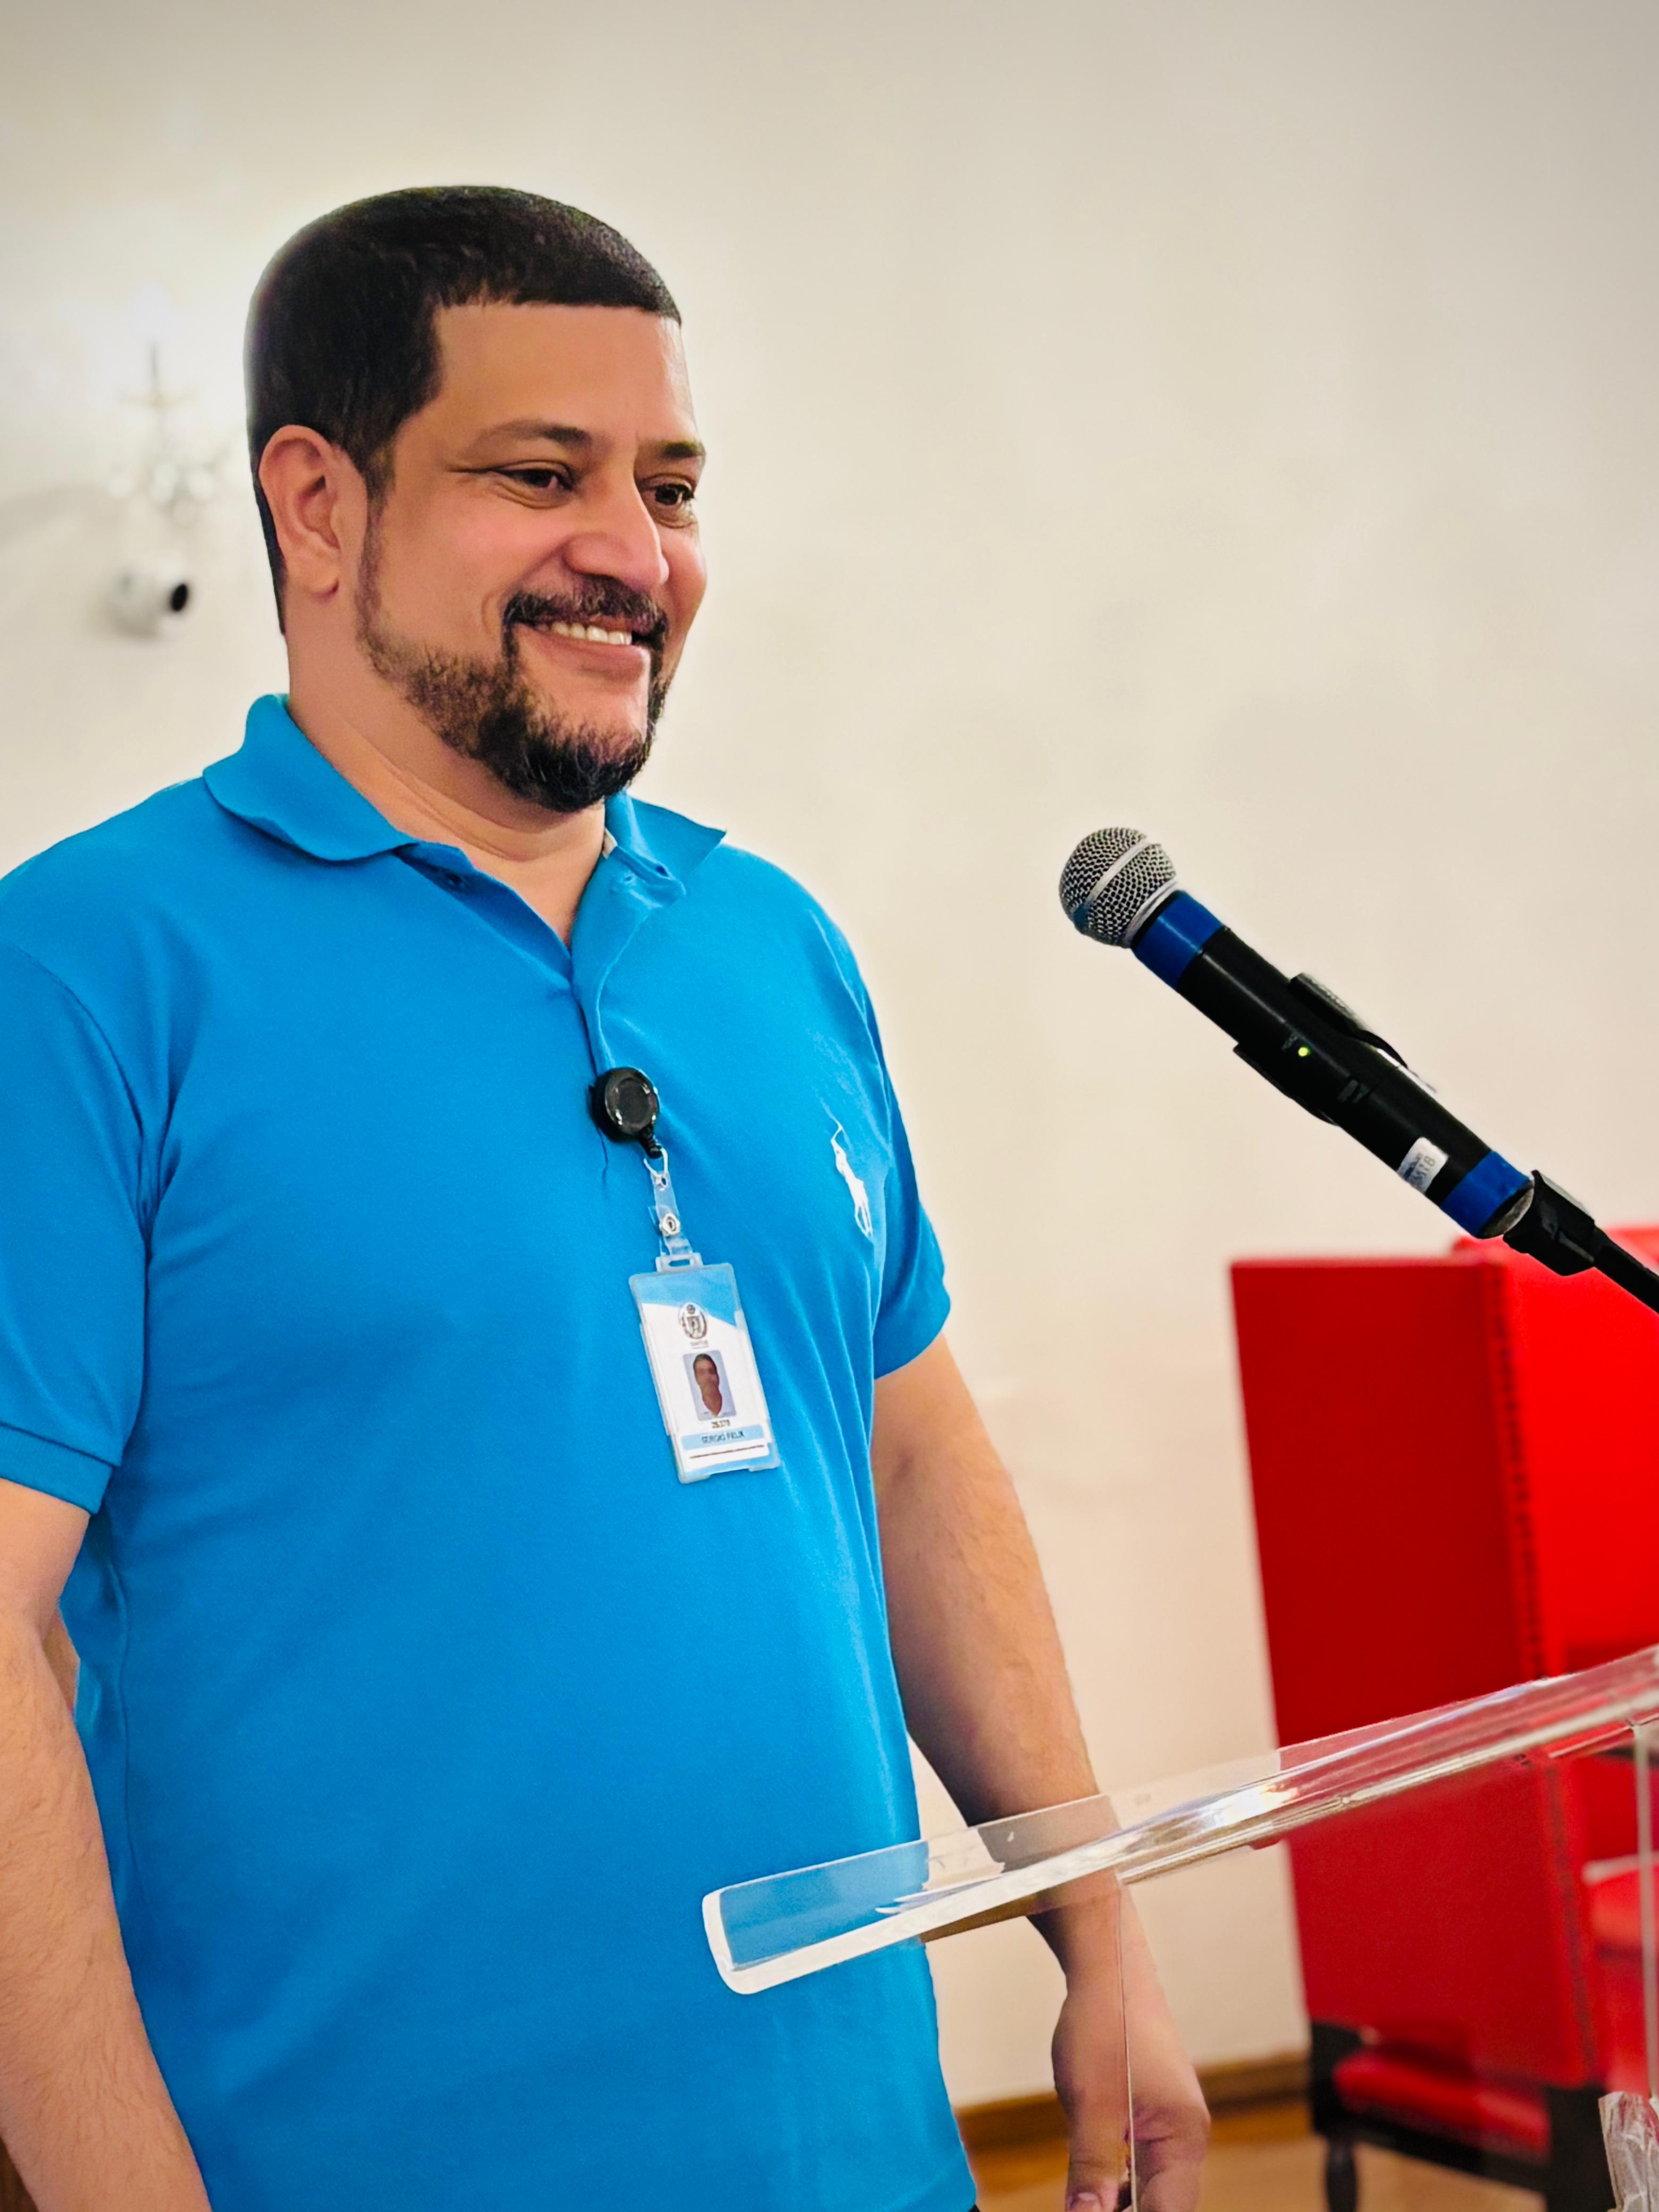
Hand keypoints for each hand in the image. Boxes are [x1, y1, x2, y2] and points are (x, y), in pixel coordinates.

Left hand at [1049, 1901, 1207, 2211]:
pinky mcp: (1150, 2109)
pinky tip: (1089, 2178)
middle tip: (1082, 2207)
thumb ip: (1093, 2169)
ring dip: (1117, 2198)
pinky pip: (1138, 2160)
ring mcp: (1169, 2120)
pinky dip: (1115, 2175)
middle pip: (1162, 2203)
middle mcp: (1185, 2134)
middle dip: (1124, 2210)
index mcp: (1184, 2136)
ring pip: (1148, 2184)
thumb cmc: (1105, 2023)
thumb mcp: (1091, 2104)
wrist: (1107, 1965)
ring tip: (1082, 2200)